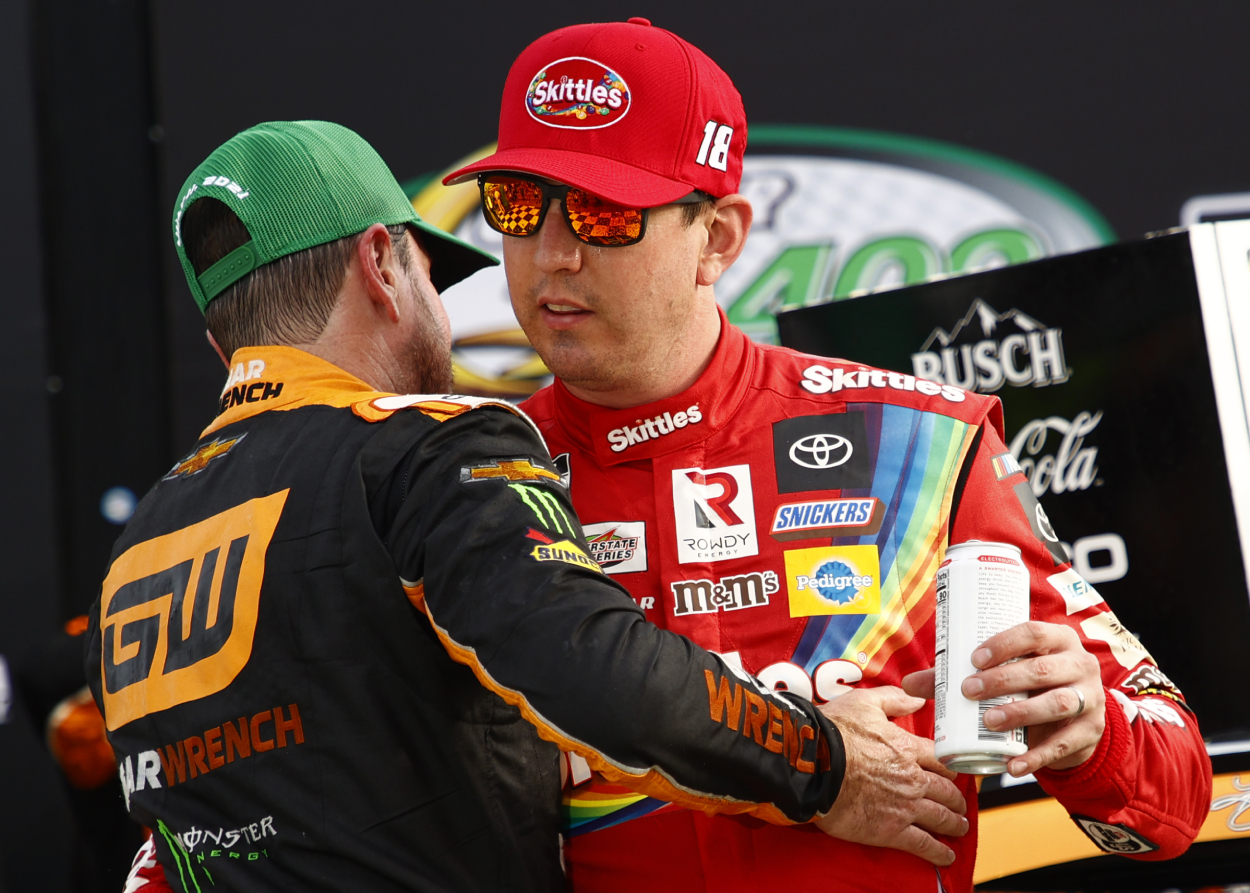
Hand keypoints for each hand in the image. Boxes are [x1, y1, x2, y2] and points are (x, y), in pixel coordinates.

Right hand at [815, 686, 967, 865]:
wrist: (814, 764)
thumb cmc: (834, 732)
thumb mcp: (864, 703)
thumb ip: (893, 700)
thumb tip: (917, 699)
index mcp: (908, 749)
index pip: (941, 761)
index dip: (950, 768)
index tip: (954, 774)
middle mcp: (913, 779)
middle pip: (946, 791)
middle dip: (956, 799)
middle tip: (959, 805)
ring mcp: (905, 807)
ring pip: (941, 818)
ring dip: (954, 823)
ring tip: (959, 827)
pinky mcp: (891, 830)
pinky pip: (923, 844)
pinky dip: (938, 852)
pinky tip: (946, 856)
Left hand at [905, 621, 1105, 776]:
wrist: (1075, 719)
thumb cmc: (1030, 685)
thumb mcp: (1004, 674)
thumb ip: (959, 676)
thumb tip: (907, 684)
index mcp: (1056, 640)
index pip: (1033, 632)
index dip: (1004, 644)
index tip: (974, 659)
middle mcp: (1079, 664)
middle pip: (1042, 669)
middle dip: (1004, 680)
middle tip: (970, 691)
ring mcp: (1089, 699)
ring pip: (1057, 704)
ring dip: (1021, 713)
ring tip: (989, 722)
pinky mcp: (1090, 732)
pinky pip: (1064, 745)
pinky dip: (1036, 757)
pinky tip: (1012, 765)